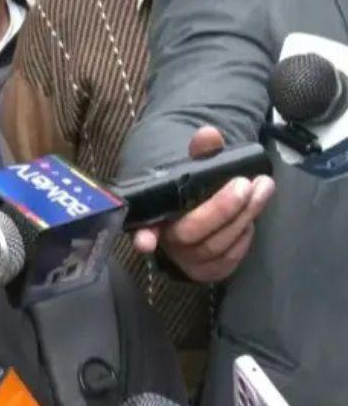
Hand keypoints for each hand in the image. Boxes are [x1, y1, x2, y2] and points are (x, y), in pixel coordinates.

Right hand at [133, 126, 274, 281]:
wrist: (198, 218)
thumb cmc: (192, 194)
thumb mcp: (195, 169)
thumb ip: (201, 153)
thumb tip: (208, 133)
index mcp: (153, 217)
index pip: (142, 229)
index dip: (144, 237)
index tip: (146, 242)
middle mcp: (166, 243)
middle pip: (191, 233)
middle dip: (222, 209)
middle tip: (246, 184)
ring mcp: (187, 261)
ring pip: (216, 245)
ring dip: (243, 217)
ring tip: (263, 188)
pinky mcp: (208, 272)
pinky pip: (229, 259)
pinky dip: (244, 237)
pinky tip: (252, 216)